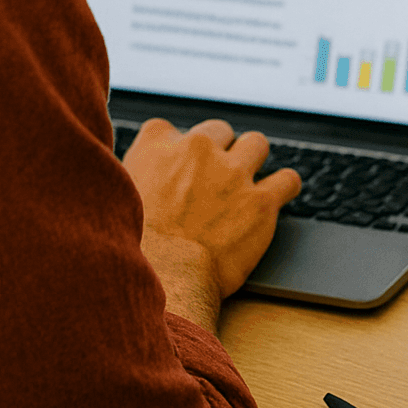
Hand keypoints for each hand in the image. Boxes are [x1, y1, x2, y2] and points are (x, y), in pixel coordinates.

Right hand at [122, 118, 301, 300]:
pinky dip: (283, 187)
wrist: (166, 277)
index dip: (174, 152)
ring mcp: (233, 172)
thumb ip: (135, 176)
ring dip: (252, 160)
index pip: (167, 130)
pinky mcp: (261, 200)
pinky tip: (276, 196)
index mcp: (158, 145)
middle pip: (218, 131)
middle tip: (213, 180)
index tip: (177, 170)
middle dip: (218, 152)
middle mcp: (198, 149)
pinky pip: (287, 179)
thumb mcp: (119, 196)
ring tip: (247, 182)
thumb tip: (145, 177)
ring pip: (256, 144)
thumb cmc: (138, 247)